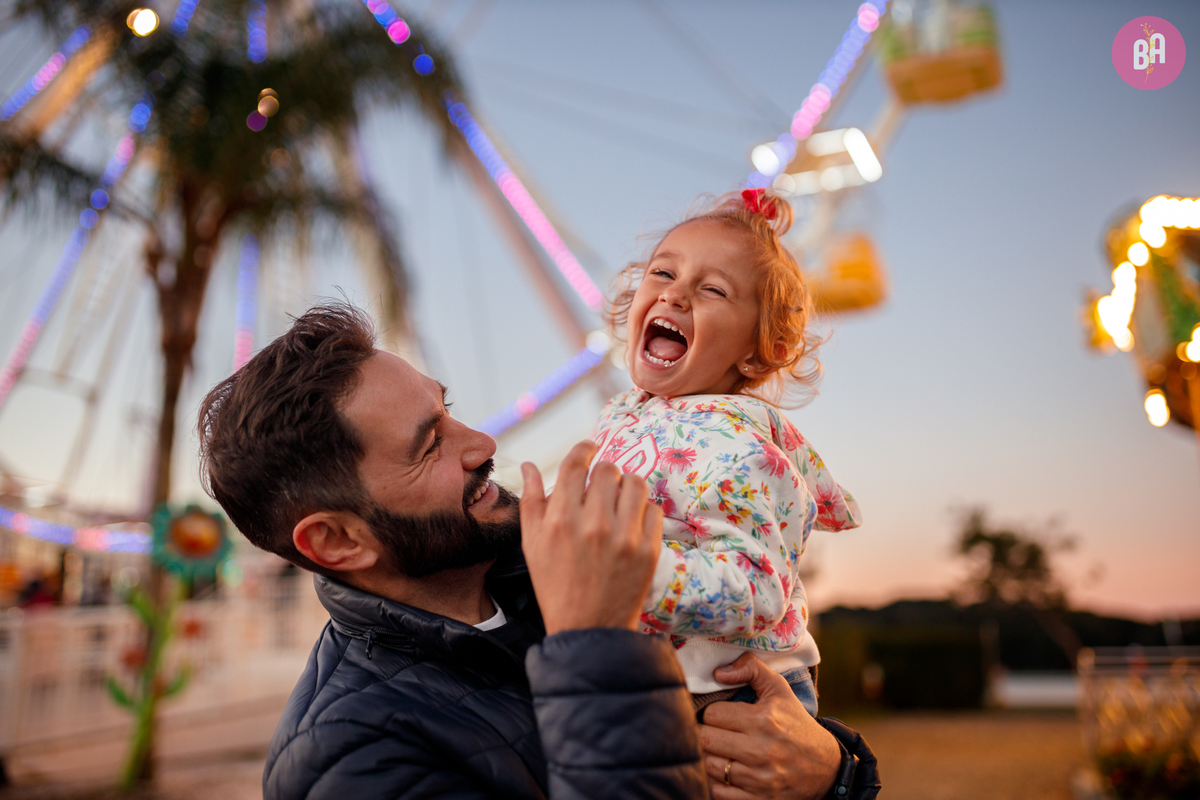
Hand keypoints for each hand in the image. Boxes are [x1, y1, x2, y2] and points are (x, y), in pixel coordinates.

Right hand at [520, 441, 662, 634]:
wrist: (589, 627)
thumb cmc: (556, 584)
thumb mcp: (532, 544)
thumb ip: (531, 500)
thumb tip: (530, 465)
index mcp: (560, 520)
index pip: (576, 464)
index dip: (584, 449)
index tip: (590, 448)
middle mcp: (593, 524)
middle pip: (608, 469)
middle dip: (604, 473)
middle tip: (602, 486)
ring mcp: (624, 537)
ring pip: (636, 483)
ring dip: (627, 486)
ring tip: (620, 499)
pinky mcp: (649, 550)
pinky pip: (653, 509)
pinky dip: (643, 510)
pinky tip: (632, 522)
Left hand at [699, 654, 839, 799]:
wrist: (826, 768)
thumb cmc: (797, 725)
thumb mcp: (780, 690)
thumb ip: (752, 669)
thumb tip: (719, 672)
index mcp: (763, 720)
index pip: (712, 714)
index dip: (710, 712)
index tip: (717, 715)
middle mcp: (760, 751)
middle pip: (706, 739)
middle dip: (704, 733)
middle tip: (710, 731)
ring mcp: (758, 779)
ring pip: (709, 765)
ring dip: (708, 756)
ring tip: (716, 750)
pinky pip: (718, 792)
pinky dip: (715, 782)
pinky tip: (722, 772)